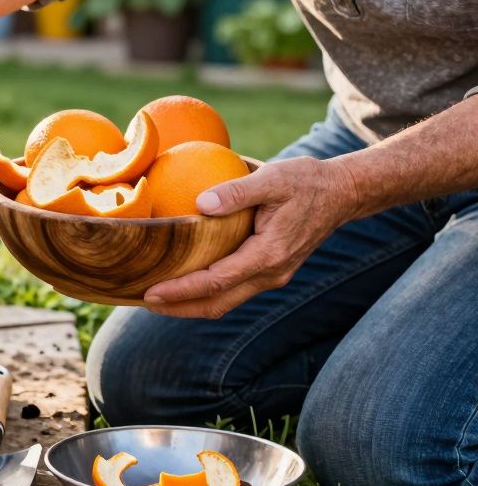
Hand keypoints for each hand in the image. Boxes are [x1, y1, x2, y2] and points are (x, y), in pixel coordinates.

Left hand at [142, 157, 361, 318]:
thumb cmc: (305, 181)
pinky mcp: (270, 270)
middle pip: (218, 303)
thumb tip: (200, 203)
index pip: (216, 282)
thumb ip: (236, 191)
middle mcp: (271, 273)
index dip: (181, 290)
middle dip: (179, 308)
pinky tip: (184, 278)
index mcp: (269, 255)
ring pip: (226, 301)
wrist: (342, 193)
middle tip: (142, 301)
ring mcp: (272, 275)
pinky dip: (207, 291)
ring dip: (191, 303)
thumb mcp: (272, 178)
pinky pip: (233, 288)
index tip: (150, 293)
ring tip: (157, 297)